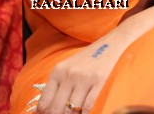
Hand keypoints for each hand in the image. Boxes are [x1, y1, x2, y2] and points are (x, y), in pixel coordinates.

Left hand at [36, 7, 153, 113]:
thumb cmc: (86, 61)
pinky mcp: (99, 83)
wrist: (109, 46)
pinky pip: (88, 107)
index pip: (45, 101)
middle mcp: (68, 75)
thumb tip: (44, 109)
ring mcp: (84, 79)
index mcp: (57, 72)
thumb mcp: (67, 69)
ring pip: (72, 110)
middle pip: (57, 108)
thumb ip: (56, 87)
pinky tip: (84, 113)